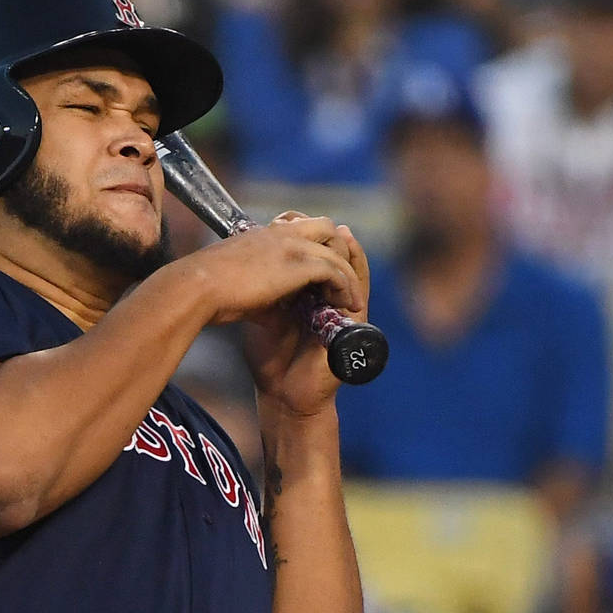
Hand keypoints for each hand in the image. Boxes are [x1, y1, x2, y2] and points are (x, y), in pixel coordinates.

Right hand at [169, 214, 364, 326]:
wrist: (196, 288)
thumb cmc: (204, 290)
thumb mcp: (234, 279)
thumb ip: (254, 284)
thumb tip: (262, 306)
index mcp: (263, 234)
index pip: (301, 226)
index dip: (316, 246)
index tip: (322, 275)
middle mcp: (280, 233)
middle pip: (326, 228)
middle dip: (338, 253)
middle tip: (341, 283)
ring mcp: (290, 245)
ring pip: (336, 250)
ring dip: (348, 276)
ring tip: (351, 301)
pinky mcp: (297, 263)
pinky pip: (334, 270)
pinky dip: (345, 286)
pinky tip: (345, 305)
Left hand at [241, 214, 368, 419]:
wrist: (283, 392)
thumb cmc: (272, 357)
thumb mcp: (268, 313)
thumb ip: (270, 289)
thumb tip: (251, 258)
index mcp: (307, 293)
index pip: (314, 255)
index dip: (306, 236)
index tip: (290, 220)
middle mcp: (326, 297)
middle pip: (334, 256)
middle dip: (326, 237)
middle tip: (311, 224)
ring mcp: (342, 309)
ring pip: (352, 267)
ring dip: (345, 248)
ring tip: (338, 230)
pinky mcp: (353, 322)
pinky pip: (361, 287)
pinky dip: (357, 267)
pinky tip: (350, 247)